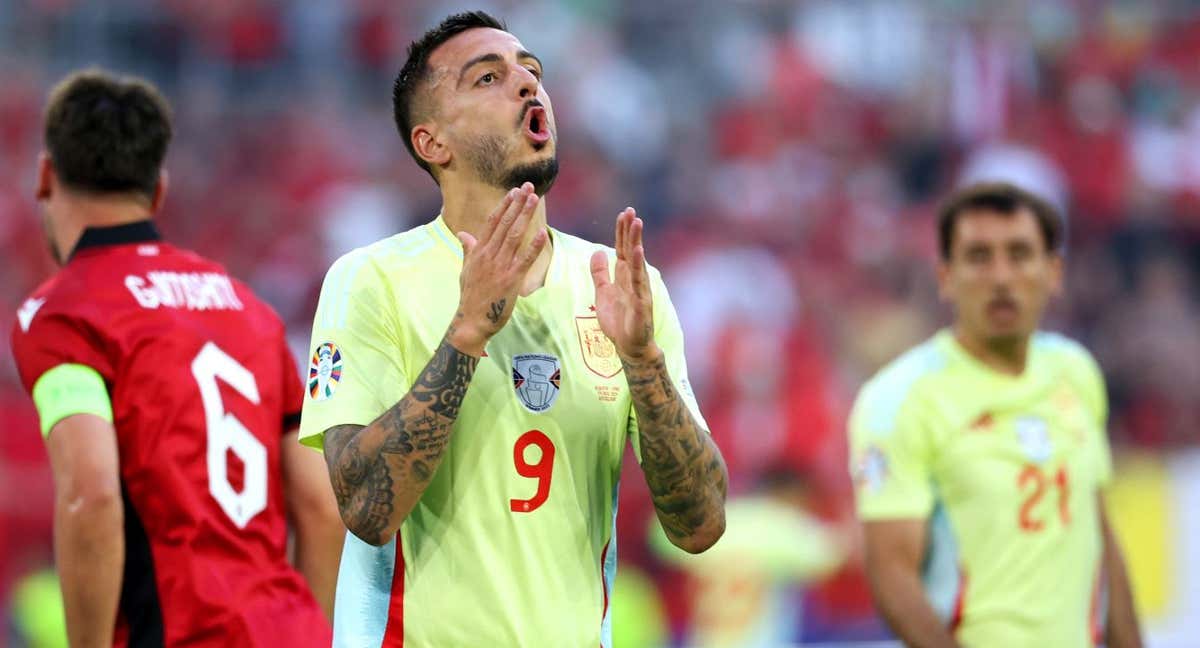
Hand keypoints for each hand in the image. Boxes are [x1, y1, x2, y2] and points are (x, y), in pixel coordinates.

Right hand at [449, 183, 546, 355]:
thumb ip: (468, 249)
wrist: (472, 321)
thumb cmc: (470, 296)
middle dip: (517, 204)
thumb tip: (463, 234)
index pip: (493, 222)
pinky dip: (533, 245)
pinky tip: (542, 232)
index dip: (505, 205)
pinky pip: (524, 259)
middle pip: (505, 224)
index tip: (514, 191)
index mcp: (478, 251)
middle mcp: (488, 255)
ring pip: (514, 236)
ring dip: (525, 216)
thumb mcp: (466, 269)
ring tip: (534, 200)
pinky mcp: (511, 279)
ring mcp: (500, 266)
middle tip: (529, 187)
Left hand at [590, 207, 659, 362]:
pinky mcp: (641, 302)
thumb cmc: (618, 321)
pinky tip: (638, 252)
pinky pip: (639, 282)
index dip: (622, 232)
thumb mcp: (602, 293)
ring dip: (637, 242)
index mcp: (624, 276)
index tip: (623, 213)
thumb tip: (597, 251)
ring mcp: (639, 289)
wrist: (629, 346)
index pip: (623, 249)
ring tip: (637, 223)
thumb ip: (600, 273)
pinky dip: (638, 266)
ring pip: (637, 261)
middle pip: (631, 250)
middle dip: (630, 231)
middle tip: (631, 211)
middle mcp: (634, 279)